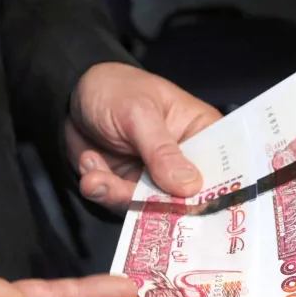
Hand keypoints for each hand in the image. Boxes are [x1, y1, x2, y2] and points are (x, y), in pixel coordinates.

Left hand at [66, 62, 222, 212]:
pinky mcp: (131, 188)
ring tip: (94, 177)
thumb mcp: (139, 113)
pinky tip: (90, 163)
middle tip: (127, 194)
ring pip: (150, 207)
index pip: (222, 169)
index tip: (195, 207)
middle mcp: (186, 162)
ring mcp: (158, 179)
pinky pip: (122, 204)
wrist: (72, 96)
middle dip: (156, 202)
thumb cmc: (116, 90)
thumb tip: (189, 186)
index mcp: (202, 134)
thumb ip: (162, 150)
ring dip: (117, 194)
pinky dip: (101, 189)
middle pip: (188, 199)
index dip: (214, 192)